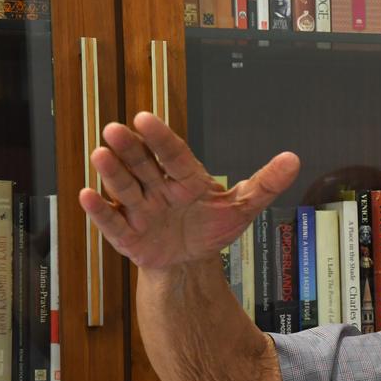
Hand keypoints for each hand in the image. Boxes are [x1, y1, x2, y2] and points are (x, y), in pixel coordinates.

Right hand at [79, 111, 300, 270]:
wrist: (190, 262)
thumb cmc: (212, 227)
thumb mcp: (242, 207)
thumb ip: (265, 183)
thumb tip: (294, 160)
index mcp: (186, 178)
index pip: (173, 154)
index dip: (160, 138)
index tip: (145, 118)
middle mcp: (158, 188)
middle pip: (143, 165)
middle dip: (130, 149)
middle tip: (115, 129)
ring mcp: (140, 210)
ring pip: (124, 188)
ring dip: (112, 172)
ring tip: (100, 155)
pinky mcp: (128, 235)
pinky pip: (112, 222)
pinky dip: (99, 211)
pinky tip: (87, 195)